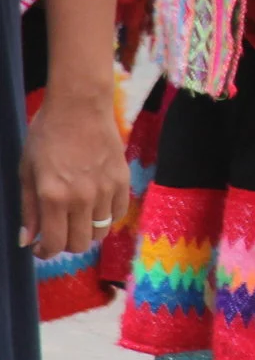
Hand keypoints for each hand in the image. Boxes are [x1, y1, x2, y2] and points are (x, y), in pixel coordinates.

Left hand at [19, 83, 125, 259]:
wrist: (80, 107)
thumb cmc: (47, 135)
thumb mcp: (27, 172)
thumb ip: (28, 209)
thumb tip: (28, 240)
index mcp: (53, 197)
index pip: (55, 244)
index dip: (45, 252)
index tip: (40, 248)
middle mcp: (82, 198)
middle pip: (80, 243)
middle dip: (66, 244)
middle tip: (58, 232)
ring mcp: (106, 190)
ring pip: (100, 232)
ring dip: (86, 231)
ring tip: (77, 219)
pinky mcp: (123, 181)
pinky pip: (118, 213)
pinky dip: (106, 217)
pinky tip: (95, 206)